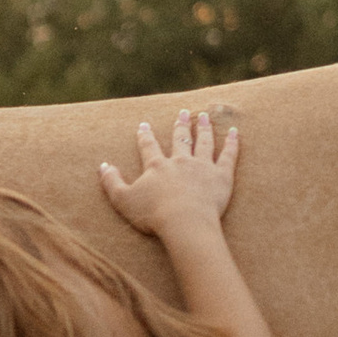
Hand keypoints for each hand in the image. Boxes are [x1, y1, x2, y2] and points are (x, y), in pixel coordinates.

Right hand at [101, 108, 239, 243]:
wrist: (185, 223)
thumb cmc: (153, 215)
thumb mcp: (123, 201)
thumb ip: (111, 182)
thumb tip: (102, 166)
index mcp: (157, 166)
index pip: (149, 146)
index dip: (145, 135)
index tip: (144, 125)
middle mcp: (180, 161)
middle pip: (180, 138)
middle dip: (181, 125)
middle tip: (183, 113)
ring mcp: (202, 166)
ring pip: (204, 142)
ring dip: (204, 128)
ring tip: (205, 117)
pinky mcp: (221, 176)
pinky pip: (228, 155)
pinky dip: (232, 143)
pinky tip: (235, 133)